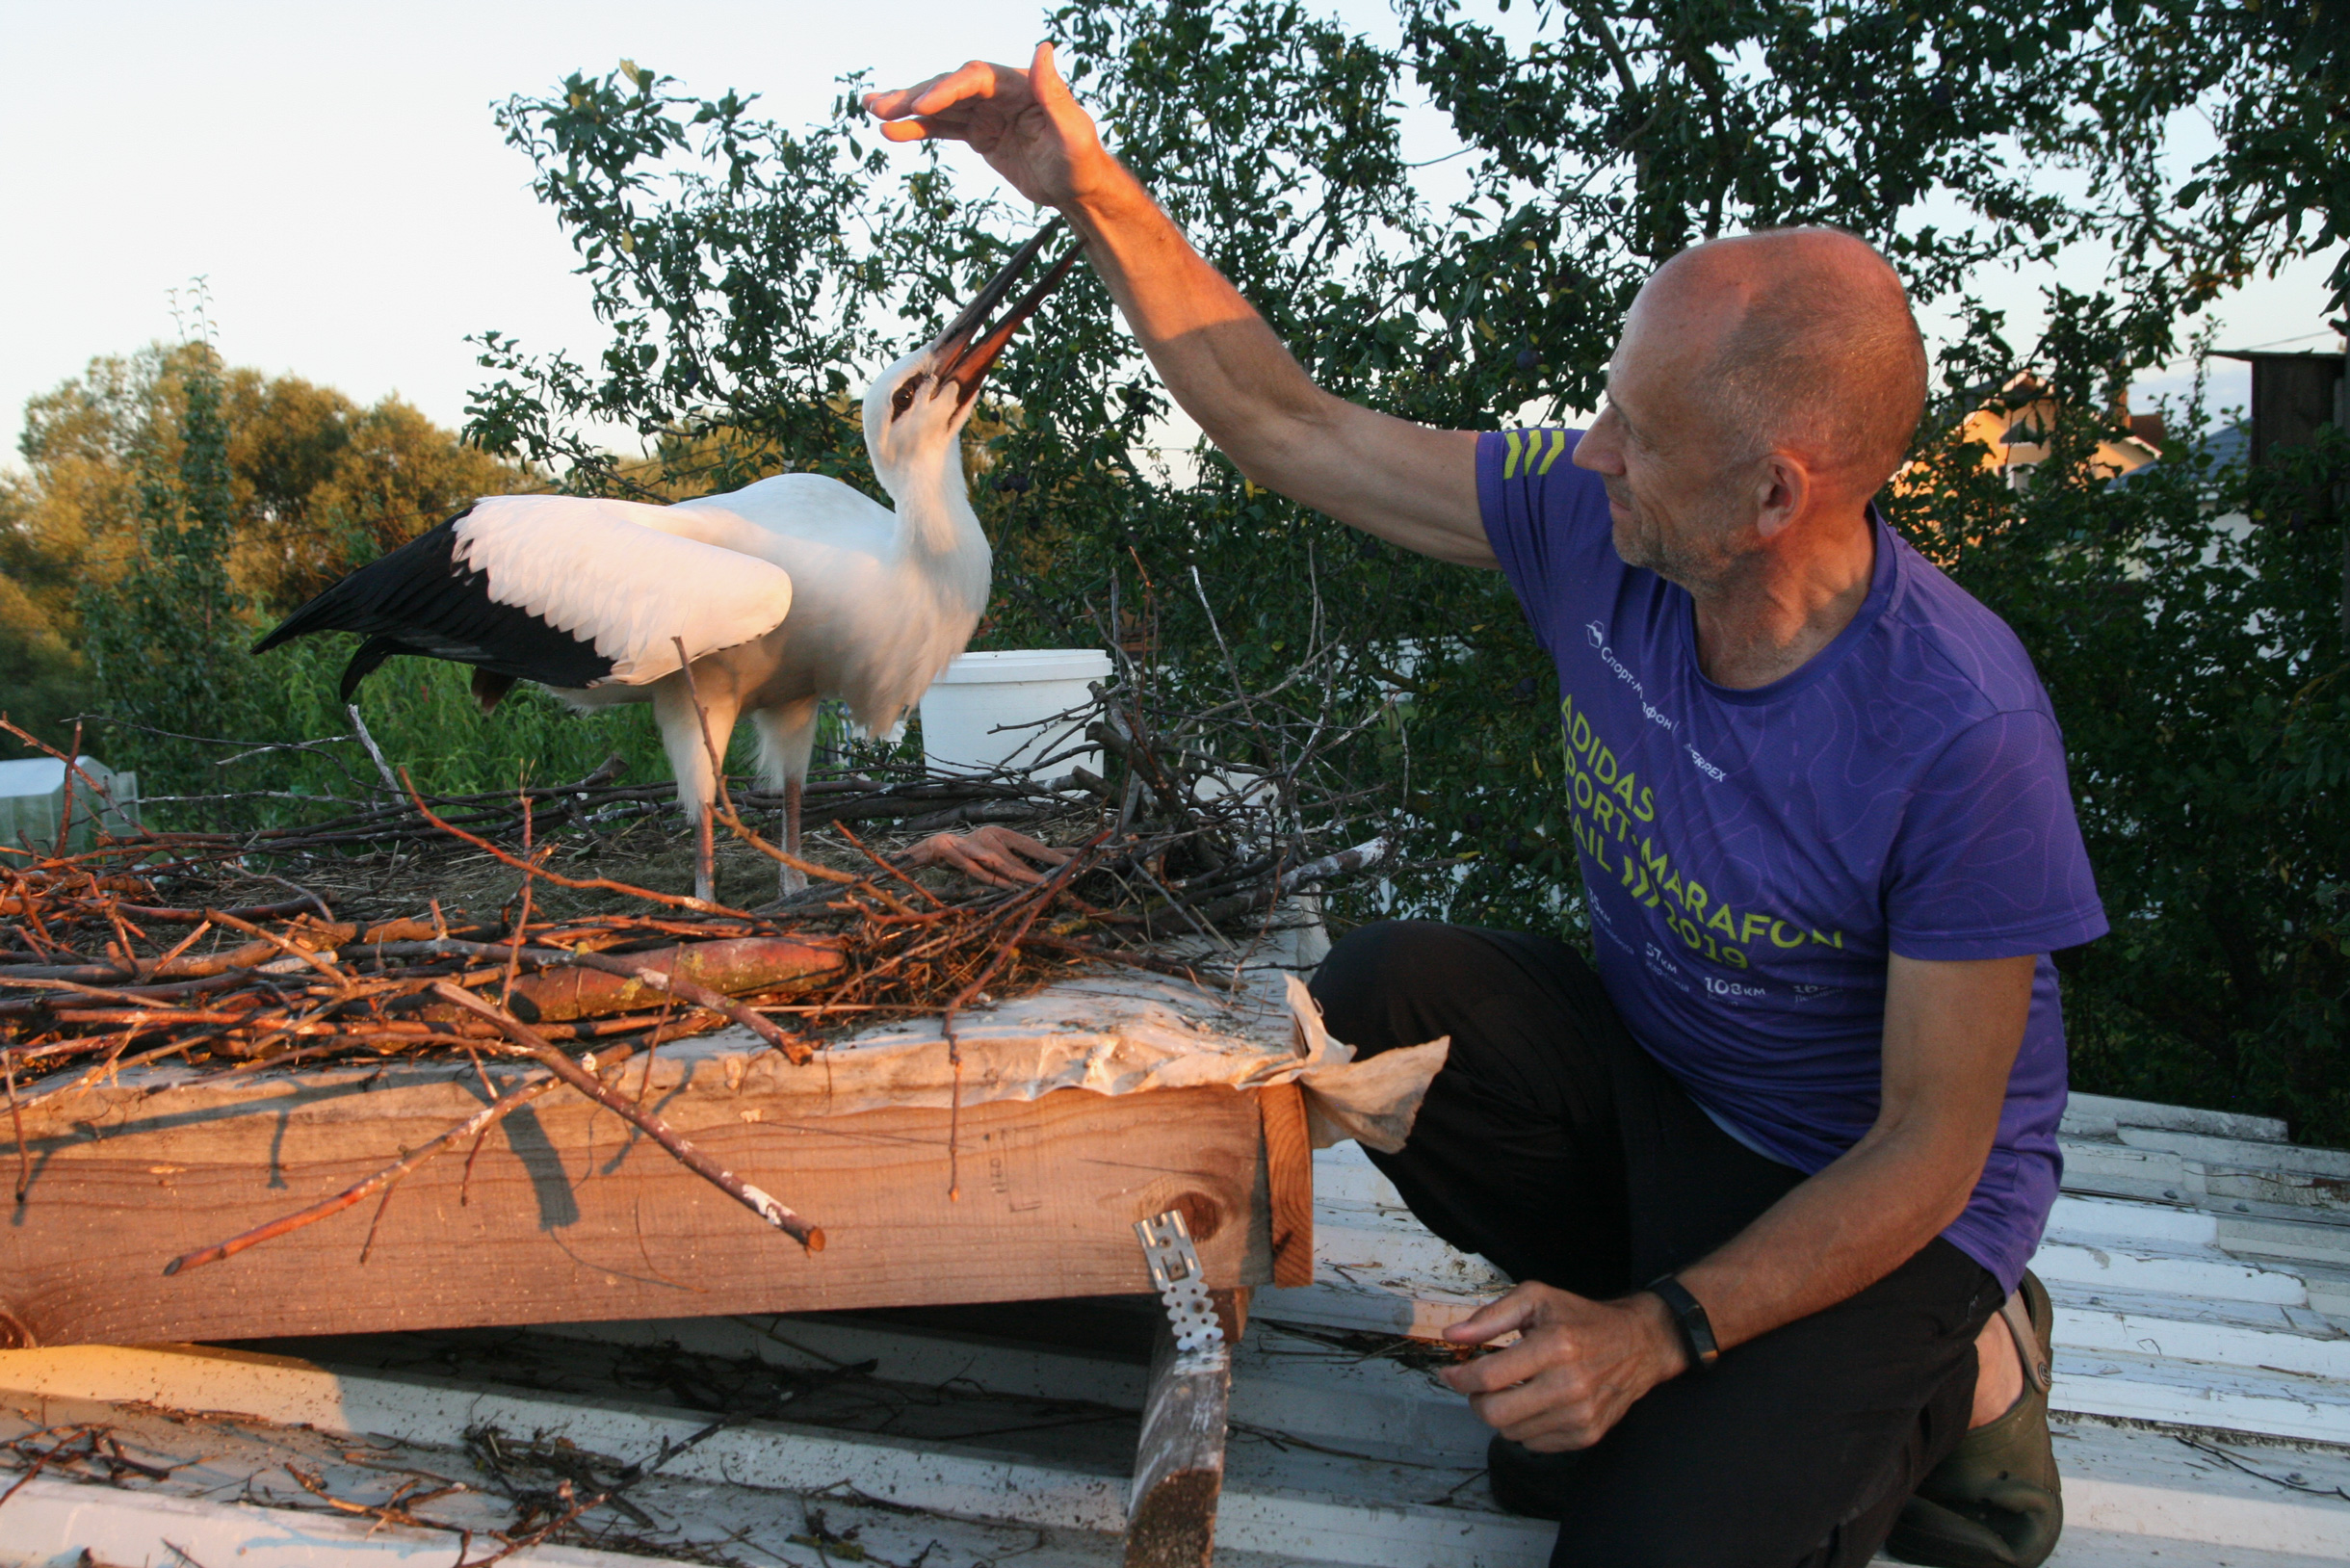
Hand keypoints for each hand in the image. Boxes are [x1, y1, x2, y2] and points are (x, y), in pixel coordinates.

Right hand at [863, 43, 1115, 210]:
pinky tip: (891, 132)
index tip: (921, 106)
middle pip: (949, 87)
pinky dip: (917, 129)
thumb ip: (1054, 92)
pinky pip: (943, 128)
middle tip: (880, 107)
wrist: (1080, 189)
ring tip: (873, 113)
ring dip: (906, 109)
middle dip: (915, 97)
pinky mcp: (980, 133)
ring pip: (940, 107)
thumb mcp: (1073, 131)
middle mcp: (999, 92)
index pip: (975, 79)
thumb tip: (1043, 49)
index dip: (947, 90)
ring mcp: (987, 112)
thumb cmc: (1082, 161)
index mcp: (1020, 84)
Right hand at [897, 824, 1074, 887]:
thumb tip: (1039, 876)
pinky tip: (1004, 884)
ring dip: (1020, 874)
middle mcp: (988, 835)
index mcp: (1000, 834)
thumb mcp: (989, 857)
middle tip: (1065, 872)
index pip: (1030, 845)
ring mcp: (970, 843)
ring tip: (1041, 883)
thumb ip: (1011, 865)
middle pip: (1019, 854)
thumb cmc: (966, 854)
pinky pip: (973, 868)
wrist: (930, 847)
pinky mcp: (951, 852)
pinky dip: (988, 876)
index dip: (1051, 852)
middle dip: (1042, 863)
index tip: (1074, 857)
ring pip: (999, 863)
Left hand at [1439, 1283, 1688, 1451]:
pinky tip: (1535, 1403)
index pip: (1489, 1376)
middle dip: (1476, 1401)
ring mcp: (1580, 1415)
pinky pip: (1534, 1444)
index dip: (1459, 1378)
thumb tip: (1452, 1336)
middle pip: (1495, 1413)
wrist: (1639, 1344)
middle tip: (1479, 1386)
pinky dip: (1525, 1426)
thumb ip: (1490, 1317)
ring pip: (1511, 1433)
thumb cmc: (1582, 1318)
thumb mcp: (1536, 1299)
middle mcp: (1569, 1385)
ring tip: (1513, 1390)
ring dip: (1501, 1414)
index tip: (1449, 1373)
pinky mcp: (1587, 1434)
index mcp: (1554, 1346)